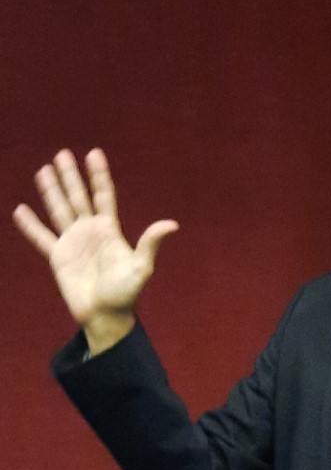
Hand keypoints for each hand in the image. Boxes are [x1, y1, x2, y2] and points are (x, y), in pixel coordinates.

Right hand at [13, 149, 177, 350]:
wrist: (105, 316)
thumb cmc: (126, 294)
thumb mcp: (141, 267)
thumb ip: (150, 244)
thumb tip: (172, 225)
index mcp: (109, 230)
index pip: (103, 195)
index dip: (99, 175)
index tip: (94, 153)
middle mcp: (89, 232)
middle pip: (78, 197)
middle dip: (70, 176)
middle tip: (62, 154)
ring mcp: (72, 243)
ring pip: (59, 211)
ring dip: (51, 192)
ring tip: (43, 171)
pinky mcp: (58, 258)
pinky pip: (41, 238)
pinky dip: (30, 225)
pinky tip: (20, 210)